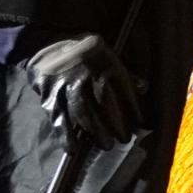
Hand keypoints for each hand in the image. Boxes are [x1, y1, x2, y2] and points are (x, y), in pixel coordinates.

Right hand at [26, 33, 139, 148]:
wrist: (48, 44)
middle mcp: (86, 75)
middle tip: (123, 140)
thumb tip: (144, 88)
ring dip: (93, 132)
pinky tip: (72, 148)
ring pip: (80, 113)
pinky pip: (58, 117)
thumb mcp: (109, 55)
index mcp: (104, 64)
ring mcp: (66, 86)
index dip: (132, 108)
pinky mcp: (49, 95)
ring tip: (105, 145)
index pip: (123, 89)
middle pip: (102, 104)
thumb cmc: (86, 53)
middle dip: (114, 124)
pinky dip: (64, 134)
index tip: (139, 123)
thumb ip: (125, 73)